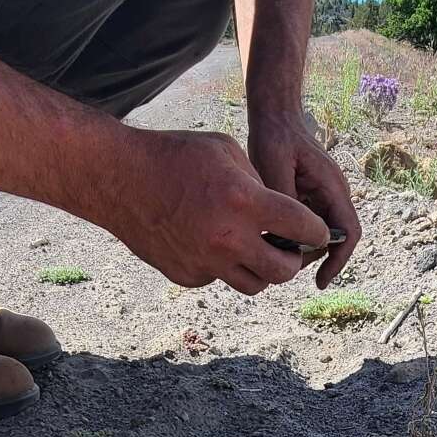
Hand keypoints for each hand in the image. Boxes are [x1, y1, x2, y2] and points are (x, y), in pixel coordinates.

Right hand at [97, 128, 330, 295]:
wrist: (118, 178)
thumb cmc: (175, 155)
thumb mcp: (226, 151)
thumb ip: (260, 184)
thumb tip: (280, 212)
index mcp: (245, 202)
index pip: (303, 228)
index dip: (317, 230)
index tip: (316, 230)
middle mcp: (228, 239)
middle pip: (283, 271)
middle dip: (292, 260)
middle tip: (288, 247)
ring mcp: (205, 263)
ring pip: (254, 285)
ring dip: (261, 270)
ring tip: (255, 250)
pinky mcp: (187, 276)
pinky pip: (219, 279)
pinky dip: (224, 267)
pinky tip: (212, 243)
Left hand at [248, 110, 361, 287]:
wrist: (276, 115)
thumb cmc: (275, 136)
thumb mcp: (273, 168)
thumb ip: (283, 204)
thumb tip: (286, 238)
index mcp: (333, 187)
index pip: (349, 233)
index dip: (338, 261)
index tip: (320, 282)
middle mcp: (335, 194)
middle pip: (334, 240)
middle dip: (312, 258)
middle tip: (280, 265)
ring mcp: (325, 196)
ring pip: (320, 235)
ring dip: (301, 247)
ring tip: (272, 250)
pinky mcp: (312, 196)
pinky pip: (309, 225)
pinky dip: (294, 235)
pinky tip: (271, 236)